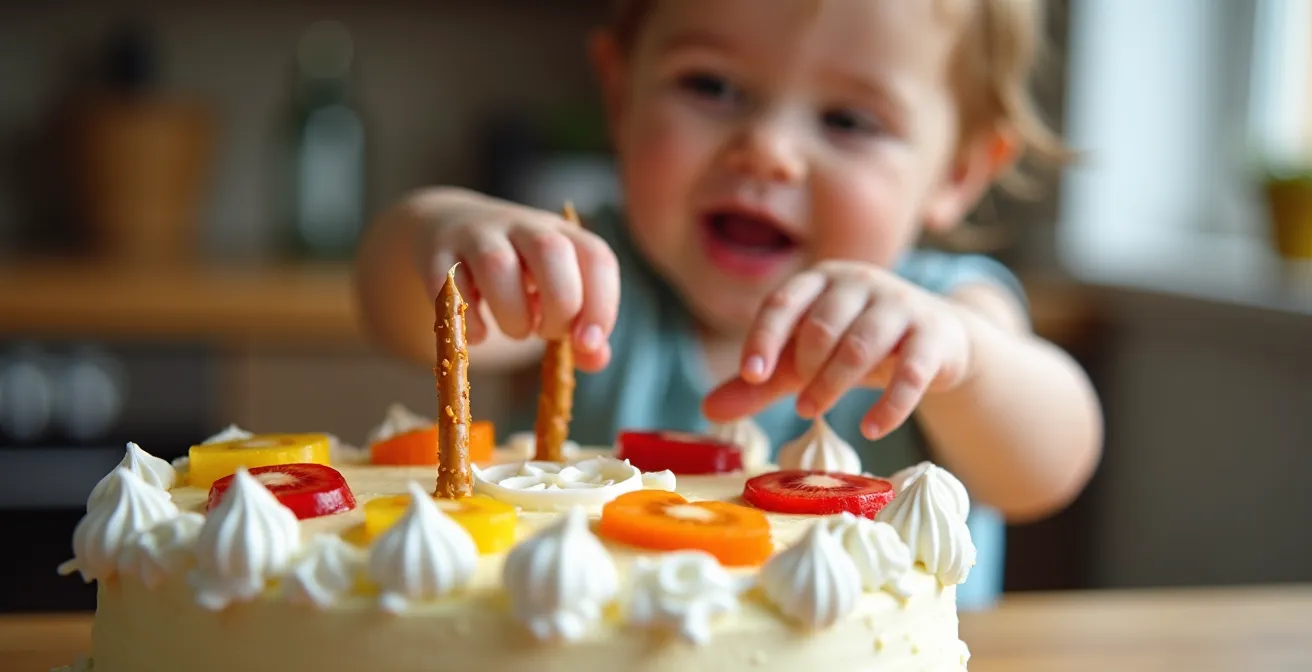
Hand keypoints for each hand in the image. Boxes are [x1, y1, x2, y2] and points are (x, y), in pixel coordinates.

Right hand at [413, 195, 620, 371]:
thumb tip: (596, 359)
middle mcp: (523, 225)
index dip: (601, 305)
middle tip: (548, 332)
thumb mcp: (552, 289)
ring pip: (498, 264)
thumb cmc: (515, 271)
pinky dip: (468, 321)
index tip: (587, 343)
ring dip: (514, 314)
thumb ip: (578, 325)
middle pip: (552, 251)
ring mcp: (477, 234)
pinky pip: (449, 285)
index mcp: (562, 234)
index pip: (596, 257)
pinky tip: (479, 335)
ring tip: (516, 329)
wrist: (446, 226)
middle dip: (560, 305)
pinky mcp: (437, 252)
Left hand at [703, 261, 974, 438]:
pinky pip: (911, 372)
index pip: (783, 303)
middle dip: (805, 369)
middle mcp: (860, 282)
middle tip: (799, 405)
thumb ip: (762, 382)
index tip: (749, 374)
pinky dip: (890, 405)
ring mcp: (900, 305)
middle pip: (823, 326)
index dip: (764, 338)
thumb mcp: (805, 361)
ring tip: (814, 413)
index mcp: (820, 280)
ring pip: (862, 345)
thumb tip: (707, 410)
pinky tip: (871, 429)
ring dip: (835, 384)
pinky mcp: (933, 335)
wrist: (938, 340)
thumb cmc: (857, 345)